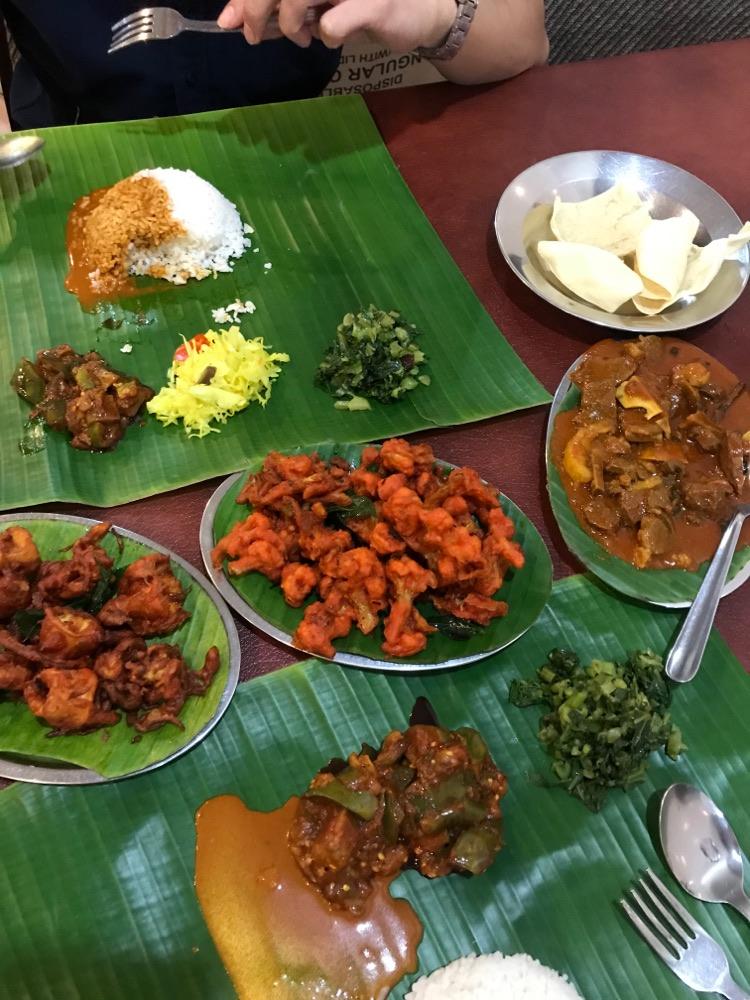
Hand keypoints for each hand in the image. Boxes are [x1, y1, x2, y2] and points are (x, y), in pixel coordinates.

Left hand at [217, 0, 455, 51]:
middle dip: (257, 10)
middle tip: (256, 36)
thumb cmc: (365, 4)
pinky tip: (331, 37)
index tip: (230, 21)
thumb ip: (277, 6)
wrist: (421, 13)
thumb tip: (230, 18)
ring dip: (290, 23)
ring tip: (299, 38)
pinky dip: (325, 36)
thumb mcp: (315, 3)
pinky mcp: (373, 4)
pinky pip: (331, 24)